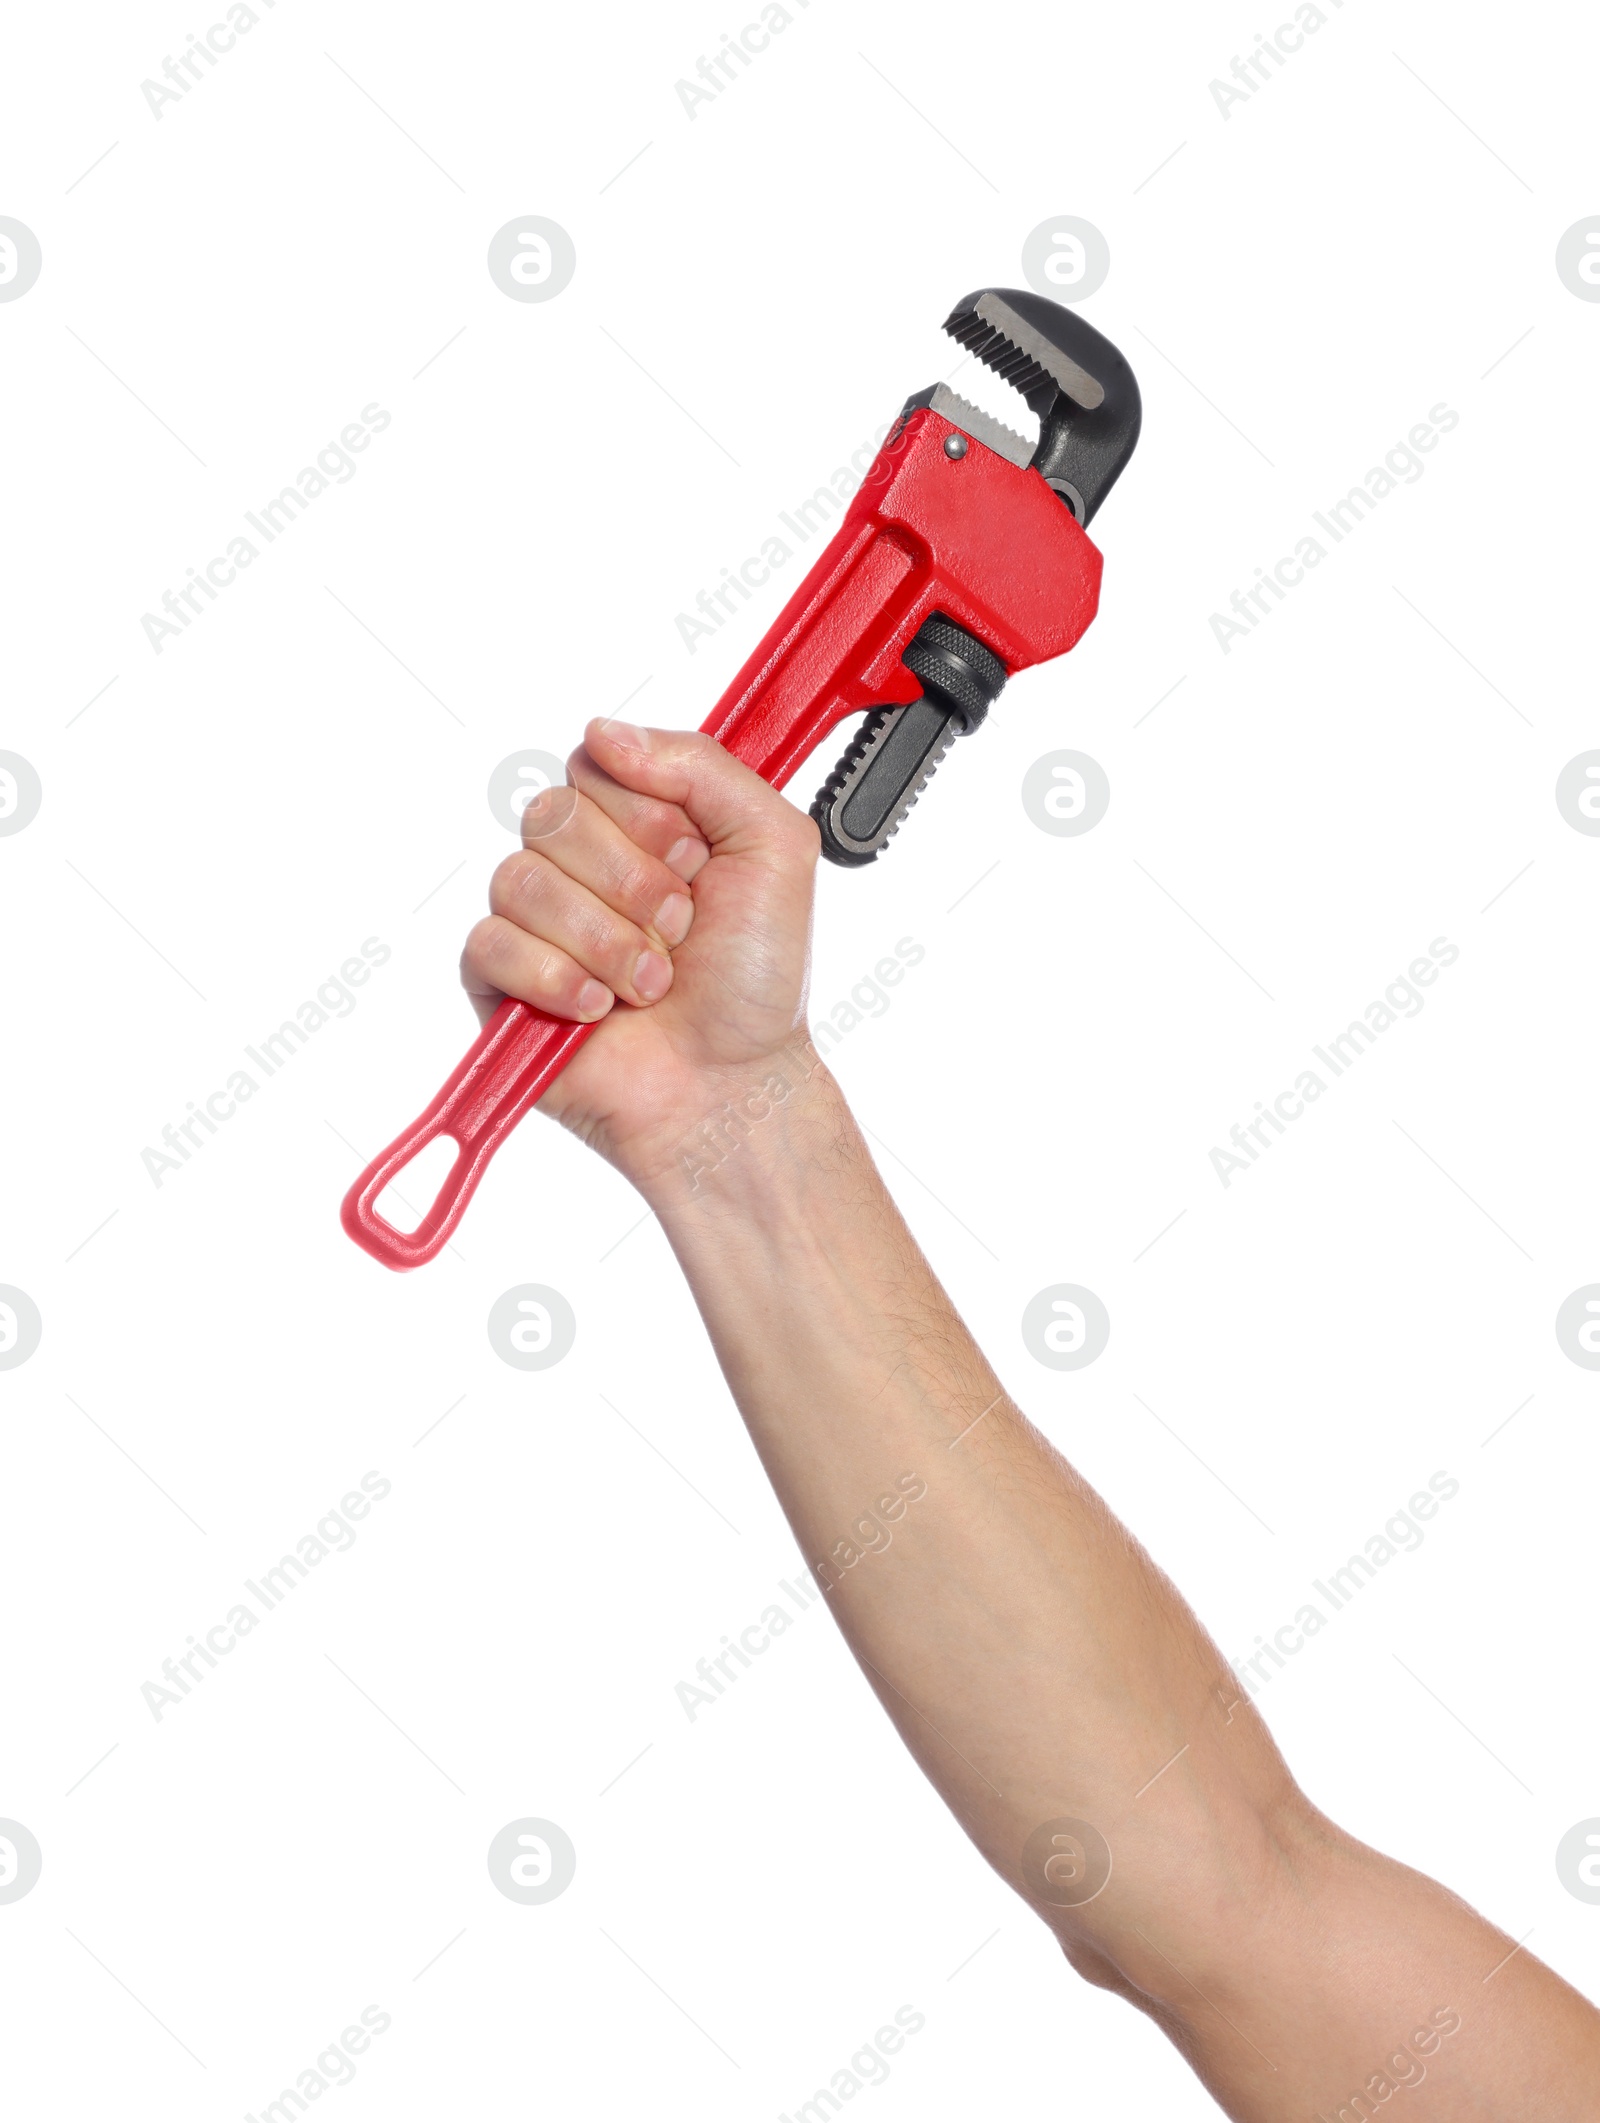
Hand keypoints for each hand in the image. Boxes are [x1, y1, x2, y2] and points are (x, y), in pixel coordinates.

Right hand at [461, 719, 821, 1197]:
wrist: (736, 1082)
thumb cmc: (756, 977)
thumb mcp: (773, 845)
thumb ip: (703, 765)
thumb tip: (604, 731)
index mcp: (636, 821)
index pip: (595, 764)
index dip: (650, 817)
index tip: (697, 865)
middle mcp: (579, 862)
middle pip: (553, 816)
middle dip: (634, 884)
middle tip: (680, 932)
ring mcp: (534, 922)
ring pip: (521, 880)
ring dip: (607, 941)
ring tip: (650, 983)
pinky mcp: (497, 983)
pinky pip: (490, 944)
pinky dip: (558, 980)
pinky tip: (599, 1010)